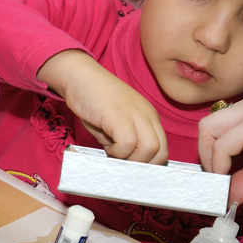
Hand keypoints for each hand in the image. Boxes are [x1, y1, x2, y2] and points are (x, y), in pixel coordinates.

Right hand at [40, 50, 168, 163]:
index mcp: (149, 117)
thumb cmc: (95, 102)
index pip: (163, 148)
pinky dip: (117, 151)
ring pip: (150, 149)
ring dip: (131, 159)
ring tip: (114, 152)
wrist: (80, 77)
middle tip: (122, 161)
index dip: (149, 163)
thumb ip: (126, 142)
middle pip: (161, 152)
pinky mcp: (119, 115)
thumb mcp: (116, 125)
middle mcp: (147, 115)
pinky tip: (107, 145)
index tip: (131, 166)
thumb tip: (127, 165)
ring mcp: (135, 114)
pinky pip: (127, 143)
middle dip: (142, 165)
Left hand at [197, 91, 242, 202]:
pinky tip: (231, 182)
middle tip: (216, 181)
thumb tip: (229, 196)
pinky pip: (223, 145)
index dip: (213, 150)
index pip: (221, 122)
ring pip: (210, 130)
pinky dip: (220, 166)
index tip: (218, 175)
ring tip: (223, 184)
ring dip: (210, 161)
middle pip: (208, 124)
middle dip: (204, 155)